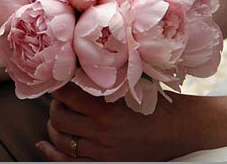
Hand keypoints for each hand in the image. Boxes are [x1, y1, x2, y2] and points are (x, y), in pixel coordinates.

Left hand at [36, 83, 205, 160]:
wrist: (182, 130)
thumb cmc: (158, 104)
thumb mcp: (132, 87)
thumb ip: (105, 82)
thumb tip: (77, 70)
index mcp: (107, 109)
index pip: (67, 94)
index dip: (56, 86)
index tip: (55, 80)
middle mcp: (102, 132)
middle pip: (59, 118)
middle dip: (54, 106)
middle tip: (60, 99)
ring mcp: (103, 152)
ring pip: (61, 139)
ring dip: (54, 126)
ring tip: (58, 117)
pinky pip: (68, 162)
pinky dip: (52, 153)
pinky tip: (44, 145)